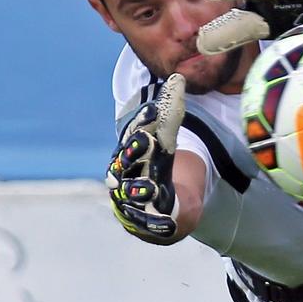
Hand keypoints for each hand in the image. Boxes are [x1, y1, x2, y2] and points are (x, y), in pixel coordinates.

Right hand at [105, 75, 185, 244]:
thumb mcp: (164, 141)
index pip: (135, 134)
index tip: (154, 113)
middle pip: (127, 161)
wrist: (152, 208)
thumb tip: (178, 78)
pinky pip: (145, 222)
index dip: (143, 124)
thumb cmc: (153, 167)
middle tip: (148, 142)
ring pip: (132, 192)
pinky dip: (153, 223)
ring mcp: (129, 198)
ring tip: (151, 189)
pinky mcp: (140, 221)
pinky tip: (164, 223)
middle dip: (136, 152)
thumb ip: (169, 116)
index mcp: (129, 151)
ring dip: (141, 189)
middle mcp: (123, 173)